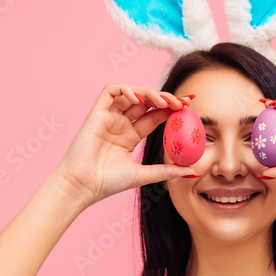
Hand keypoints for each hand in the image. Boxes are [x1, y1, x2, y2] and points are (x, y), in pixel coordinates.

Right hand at [49, 84, 196, 206]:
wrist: (83, 186)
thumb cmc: (107, 183)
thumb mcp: (144, 175)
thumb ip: (167, 171)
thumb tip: (192, 171)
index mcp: (131, 136)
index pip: (155, 115)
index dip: (172, 108)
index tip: (189, 106)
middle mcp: (121, 124)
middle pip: (147, 102)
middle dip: (166, 98)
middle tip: (183, 102)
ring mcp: (109, 117)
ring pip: (132, 93)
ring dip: (150, 93)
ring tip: (165, 101)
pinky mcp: (96, 113)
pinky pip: (111, 91)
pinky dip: (126, 89)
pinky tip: (139, 99)